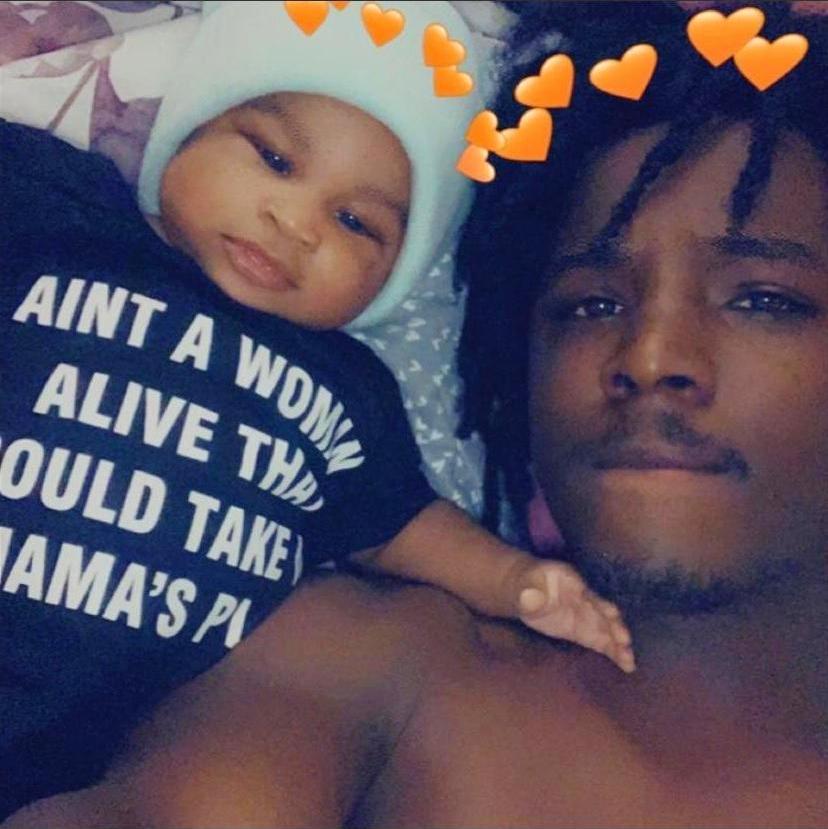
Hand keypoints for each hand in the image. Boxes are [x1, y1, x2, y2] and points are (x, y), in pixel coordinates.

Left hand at [516, 561, 635, 672]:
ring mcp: (586, 615)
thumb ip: (530, 594)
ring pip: (607, 628)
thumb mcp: (524, 585)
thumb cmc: (526, 585)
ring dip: (618, 643)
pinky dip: (614, 652)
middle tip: (624, 640)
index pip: (586, 593)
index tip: (611, 612)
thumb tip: (531, 598)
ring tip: (629, 661)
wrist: (527, 591)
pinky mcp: (584, 631)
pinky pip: (602, 641)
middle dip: (614, 624)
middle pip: (602, 611)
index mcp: (570, 581)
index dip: (597, 603)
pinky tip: (627, 666)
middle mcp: (585, 597)